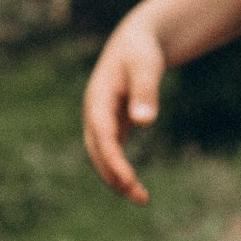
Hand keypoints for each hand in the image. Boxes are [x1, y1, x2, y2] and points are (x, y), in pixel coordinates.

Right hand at [81, 12, 167, 203]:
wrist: (134, 42)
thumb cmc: (141, 51)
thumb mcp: (146, 66)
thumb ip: (146, 92)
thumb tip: (144, 122)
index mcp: (98, 99)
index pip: (102, 135)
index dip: (113, 159)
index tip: (129, 179)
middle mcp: (94, 113)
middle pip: (98, 151)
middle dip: (115, 176)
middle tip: (140, 197)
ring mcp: (100, 121)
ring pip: (102, 156)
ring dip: (117, 178)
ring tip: (142, 198)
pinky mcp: (111, 125)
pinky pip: (111, 153)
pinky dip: (121, 170)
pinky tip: (135, 187)